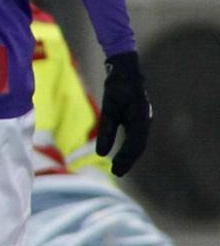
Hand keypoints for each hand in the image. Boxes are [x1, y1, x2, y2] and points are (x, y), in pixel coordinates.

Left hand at [97, 51, 150, 176]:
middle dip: (128, 161)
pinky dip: (130, 148)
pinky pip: (136, 137)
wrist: (126, 71)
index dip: (126, 158)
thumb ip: (106, 130)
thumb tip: (100, 154)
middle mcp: (145, 121)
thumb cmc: (117, 88)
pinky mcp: (139, 119)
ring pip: (138, 143)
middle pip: (138, 146)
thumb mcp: (109, 109)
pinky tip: (122, 156)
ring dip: (130, 156)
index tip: (116, 170)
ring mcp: (144, 120)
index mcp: (140, 118)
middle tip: (117, 174)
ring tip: (119, 169)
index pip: (134, 144)